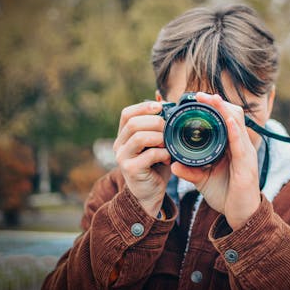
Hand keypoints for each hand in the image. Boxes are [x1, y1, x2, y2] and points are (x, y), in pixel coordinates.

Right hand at [113, 101, 171, 216]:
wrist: (150, 194)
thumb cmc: (155, 166)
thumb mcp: (157, 142)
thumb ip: (157, 123)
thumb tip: (160, 96)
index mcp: (124, 136)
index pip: (126, 114)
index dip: (143, 107)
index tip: (160, 107)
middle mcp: (119, 145)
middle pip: (133, 123)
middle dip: (155, 122)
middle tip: (169, 128)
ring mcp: (123, 158)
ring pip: (139, 137)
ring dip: (159, 137)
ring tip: (168, 143)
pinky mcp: (131, 170)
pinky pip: (148, 154)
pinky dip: (162, 153)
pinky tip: (168, 157)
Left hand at [171, 93, 260, 229]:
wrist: (240, 216)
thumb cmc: (226, 195)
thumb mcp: (203, 180)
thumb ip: (189, 171)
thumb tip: (172, 164)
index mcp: (231, 146)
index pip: (226, 119)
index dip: (214, 106)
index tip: (197, 98)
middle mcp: (241, 146)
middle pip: (233, 115)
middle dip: (217, 102)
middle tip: (200, 95)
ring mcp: (245, 154)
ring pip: (238, 124)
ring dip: (224, 109)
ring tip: (211, 98)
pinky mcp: (247, 165)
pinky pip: (241, 143)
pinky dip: (234, 129)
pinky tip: (226, 120)